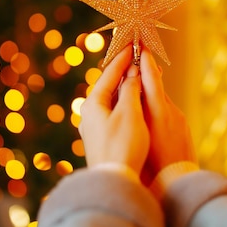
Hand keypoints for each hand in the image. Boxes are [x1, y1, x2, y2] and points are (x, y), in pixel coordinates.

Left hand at [79, 45, 149, 173]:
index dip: (123, 58)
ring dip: (125, 88)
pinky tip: (133, 104)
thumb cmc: (123, 146)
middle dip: (124, 72)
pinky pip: (112, 113)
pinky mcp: (100, 140)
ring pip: (110, 100)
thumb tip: (132, 73)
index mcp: (93, 104)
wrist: (115, 182)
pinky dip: (124, 103)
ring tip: (138, 77)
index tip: (133, 44)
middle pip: (108, 86)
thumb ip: (131, 90)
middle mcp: (89, 114)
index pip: (109, 74)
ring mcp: (93, 128)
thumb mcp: (130, 114)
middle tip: (136, 58)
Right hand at [139, 48, 196, 184]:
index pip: (152, 78)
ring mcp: (180, 120)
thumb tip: (132, 89)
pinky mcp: (184, 129)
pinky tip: (151, 123)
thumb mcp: (140, 134)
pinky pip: (168, 115)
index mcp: (158, 111)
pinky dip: (158, 114)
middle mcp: (171, 111)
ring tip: (138, 100)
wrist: (178, 184)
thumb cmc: (151, 164)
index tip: (141, 46)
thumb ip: (136, 110)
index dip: (146, 61)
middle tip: (136, 64)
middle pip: (156, 89)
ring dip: (150, 99)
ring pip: (161, 104)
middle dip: (146, 78)